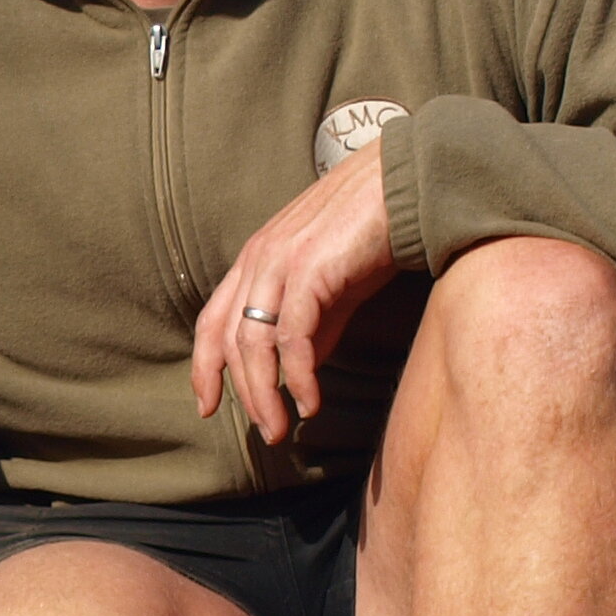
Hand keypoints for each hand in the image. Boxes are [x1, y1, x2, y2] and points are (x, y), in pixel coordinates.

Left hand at [189, 143, 401, 444]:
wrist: (409, 184)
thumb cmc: (373, 231)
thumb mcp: (333, 285)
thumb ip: (313, 325)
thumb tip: (300, 371)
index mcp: (255, 260)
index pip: (212, 321)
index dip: (205, 366)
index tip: (207, 405)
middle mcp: (258, 260)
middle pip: (227, 340)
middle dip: (241, 394)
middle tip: (266, 432)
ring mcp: (280, 262)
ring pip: (253, 343)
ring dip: (265, 394)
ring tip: (282, 427)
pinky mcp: (310, 269)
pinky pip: (293, 336)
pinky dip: (298, 376)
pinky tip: (311, 401)